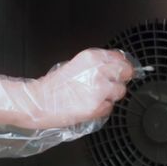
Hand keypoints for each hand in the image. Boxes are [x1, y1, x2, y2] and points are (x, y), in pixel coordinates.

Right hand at [17, 48, 134, 129]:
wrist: (40, 102)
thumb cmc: (54, 85)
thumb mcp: (77, 64)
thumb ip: (96, 64)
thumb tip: (113, 67)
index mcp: (92, 57)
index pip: (120, 58)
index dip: (122, 65)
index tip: (121, 70)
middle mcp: (99, 71)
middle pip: (126, 73)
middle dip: (120, 79)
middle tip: (111, 84)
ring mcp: (100, 89)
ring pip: (120, 91)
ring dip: (112, 95)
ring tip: (96, 96)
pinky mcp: (98, 106)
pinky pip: (110, 107)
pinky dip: (103, 108)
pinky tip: (90, 105)